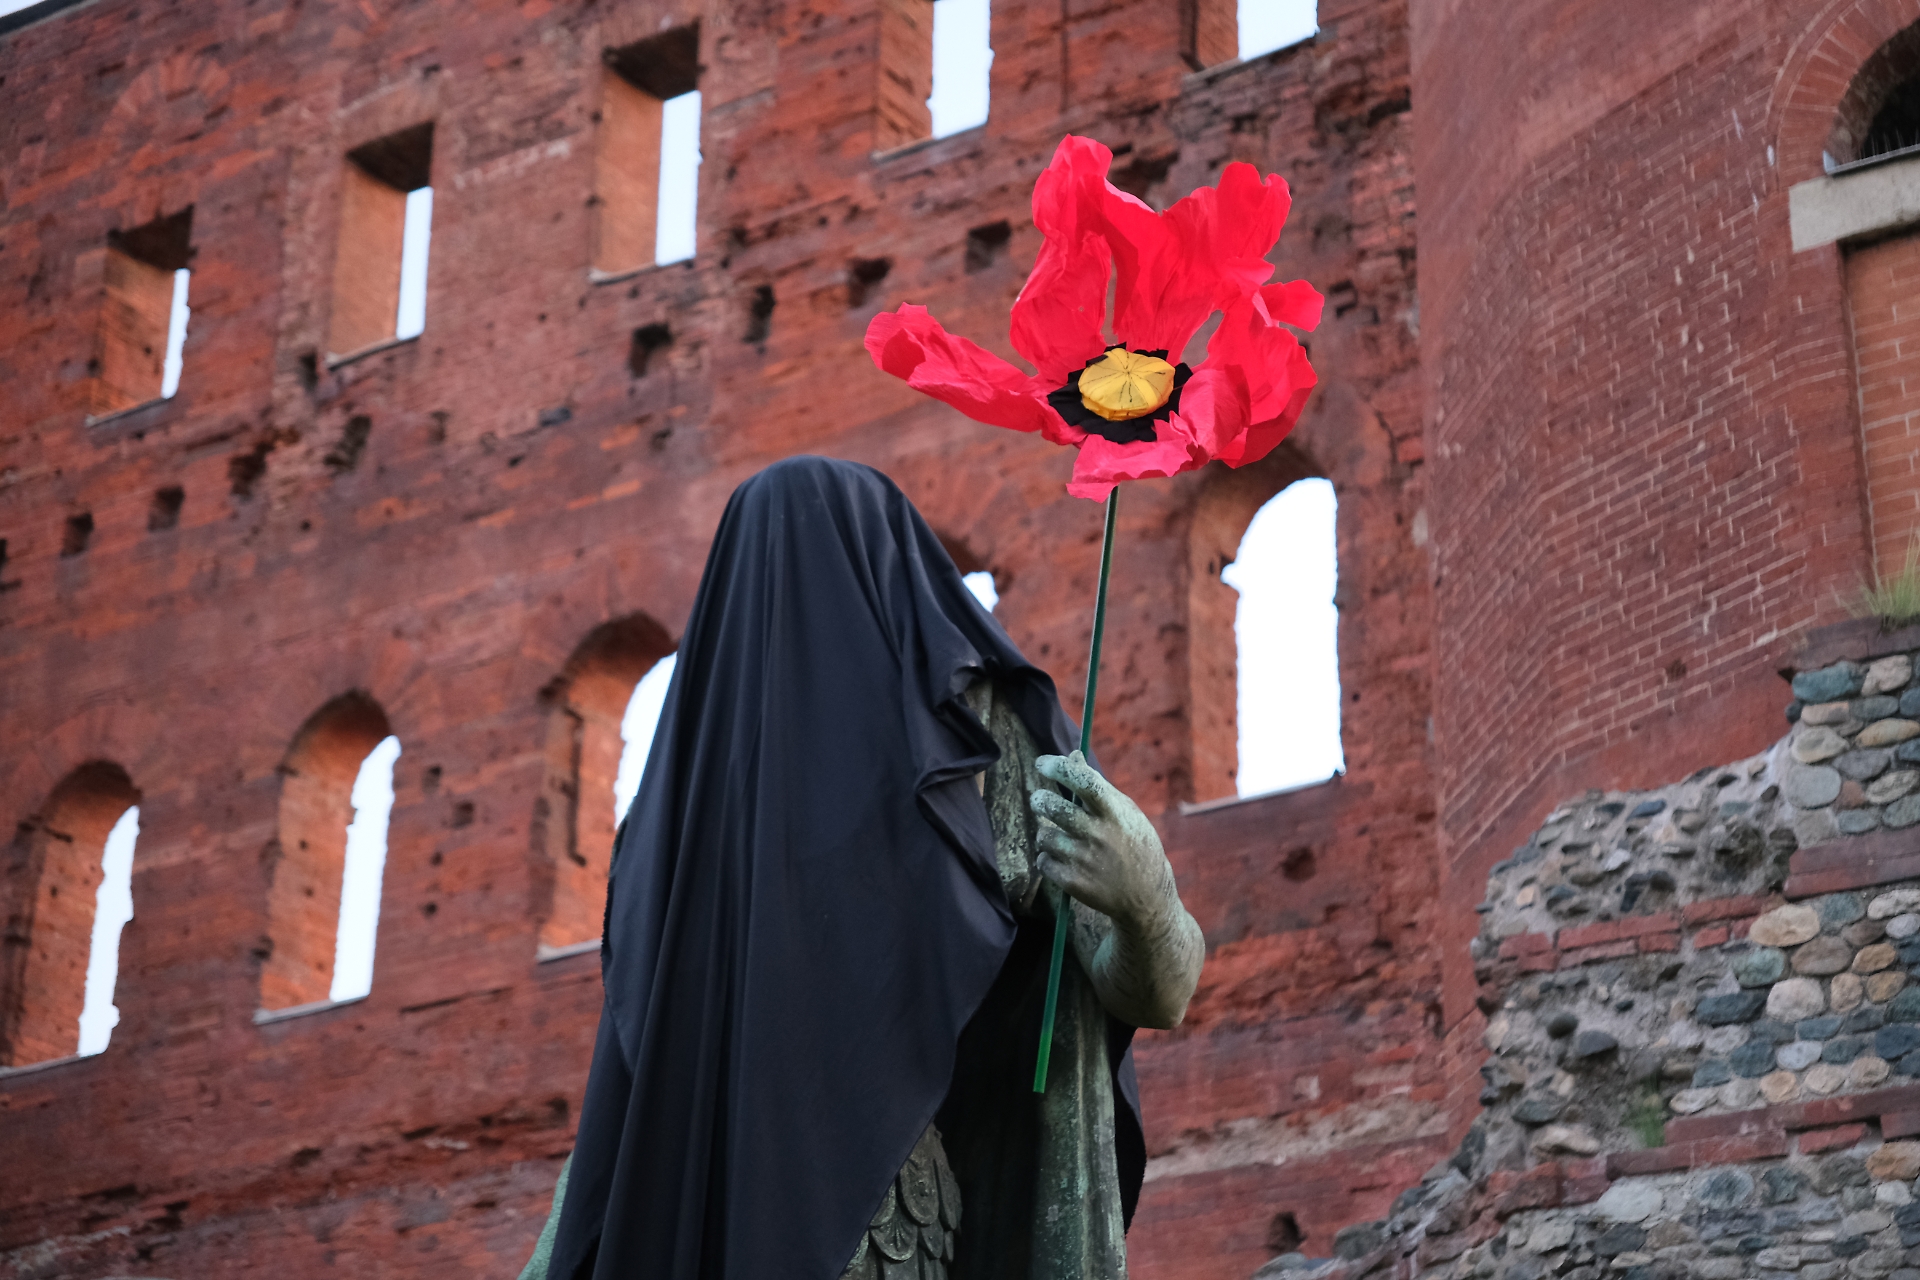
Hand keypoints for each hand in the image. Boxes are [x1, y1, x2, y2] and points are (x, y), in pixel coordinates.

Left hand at [1030, 751, 1175, 931]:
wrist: (1146, 897)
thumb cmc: (1135, 846)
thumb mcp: (1126, 813)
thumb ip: (1097, 785)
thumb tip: (1072, 755)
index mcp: (1115, 813)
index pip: (1083, 782)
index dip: (1059, 768)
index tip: (1042, 763)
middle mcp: (1098, 834)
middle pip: (1052, 807)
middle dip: (1040, 800)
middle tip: (1040, 800)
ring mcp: (1085, 860)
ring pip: (1044, 835)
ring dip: (1046, 833)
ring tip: (1058, 835)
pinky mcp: (1073, 882)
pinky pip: (1043, 860)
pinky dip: (1048, 857)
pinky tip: (1062, 858)